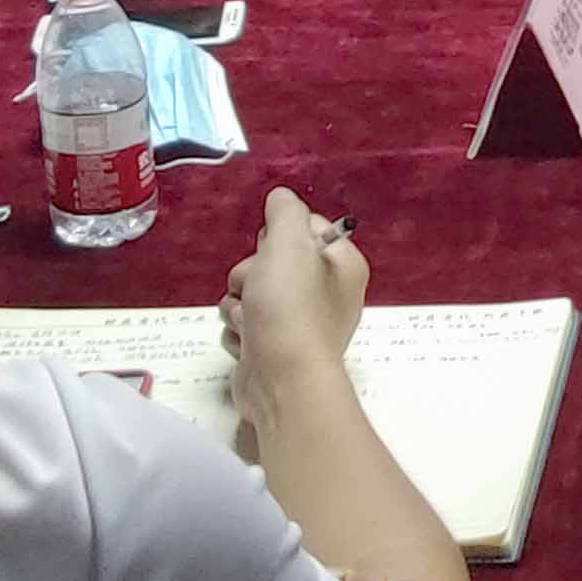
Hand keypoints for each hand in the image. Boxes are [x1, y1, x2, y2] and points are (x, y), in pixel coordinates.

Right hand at [223, 186, 371, 384]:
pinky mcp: (273, 347)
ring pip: (250, 292)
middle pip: (271, 260)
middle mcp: (326, 293)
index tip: (273, 250)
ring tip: (251, 319)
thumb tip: (281, 199)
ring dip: (239, 303)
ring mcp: (299, 323)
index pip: (306, 227)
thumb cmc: (290, 308)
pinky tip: (248, 341)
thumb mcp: (288, 243)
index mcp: (342, 264)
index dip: (280, 235)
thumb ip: (284, 212)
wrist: (281, 381)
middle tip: (258, 287)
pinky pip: (243, 324)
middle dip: (251, 273)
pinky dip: (239, 330)